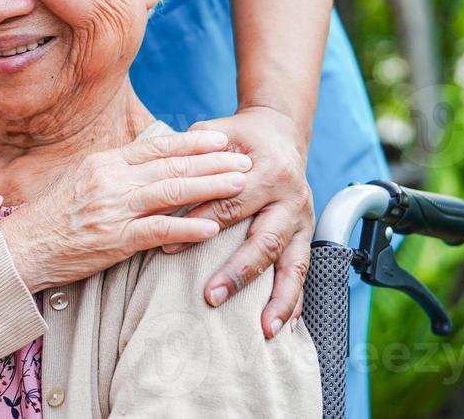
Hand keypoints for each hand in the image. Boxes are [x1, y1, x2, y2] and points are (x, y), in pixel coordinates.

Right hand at [0, 130, 250, 292]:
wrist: (24, 247)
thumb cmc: (54, 217)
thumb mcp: (84, 181)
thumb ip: (117, 172)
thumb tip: (148, 163)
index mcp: (106, 162)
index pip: (157, 146)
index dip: (193, 142)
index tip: (222, 140)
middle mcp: (112, 179)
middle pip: (172, 165)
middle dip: (213, 161)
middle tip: (246, 159)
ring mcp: (114, 209)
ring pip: (171, 192)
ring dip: (210, 187)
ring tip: (240, 185)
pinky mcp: (114, 240)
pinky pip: (157, 231)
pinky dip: (186, 228)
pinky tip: (211, 227)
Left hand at [168, 106, 314, 339]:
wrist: (280, 132)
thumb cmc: (239, 136)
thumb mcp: (216, 135)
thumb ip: (191, 156)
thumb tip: (157, 185)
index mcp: (268, 171)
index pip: (230, 204)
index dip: (198, 224)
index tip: (167, 246)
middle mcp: (290, 198)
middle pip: (263, 240)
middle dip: (238, 272)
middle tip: (211, 296)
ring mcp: (302, 219)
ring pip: (293, 264)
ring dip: (279, 299)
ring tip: (264, 330)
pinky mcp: (306, 234)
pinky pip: (303, 272)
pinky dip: (295, 301)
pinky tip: (285, 327)